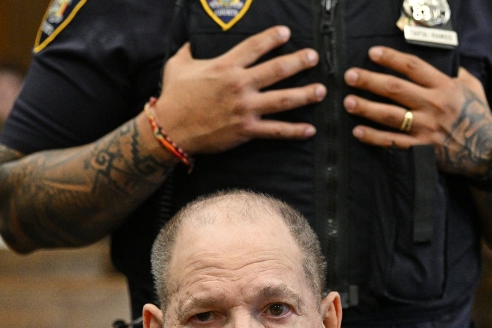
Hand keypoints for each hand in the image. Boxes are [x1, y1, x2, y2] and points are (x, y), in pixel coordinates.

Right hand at [155, 26, 326, 153]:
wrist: (170, 129)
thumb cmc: (173, 97)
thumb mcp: (177, 66)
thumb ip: (189, 50)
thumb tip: (191, 41)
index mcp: (225, 66)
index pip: (255, 46)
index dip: (272, 37)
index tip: (287, 33)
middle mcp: (239, 84)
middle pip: (277, 70)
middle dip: (299, 62)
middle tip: (314, 58)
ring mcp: (245, 108)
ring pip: (283, 100)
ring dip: (305, 95)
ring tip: (321, 91)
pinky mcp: (246, 129)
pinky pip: (275, 130)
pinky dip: (294, 131)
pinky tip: (310, 129)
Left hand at [343, 46, 491, 176]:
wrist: (487, 152)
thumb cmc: (479, 116)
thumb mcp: (472, 87)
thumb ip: (454, 73)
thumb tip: (441, 61)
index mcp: (444, 87)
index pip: (413, 67)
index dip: (391, 59)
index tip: (373, 54)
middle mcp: (433, 105)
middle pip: (395, 90)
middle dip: (370, 81)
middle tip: (350, 76)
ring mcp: (425, 128)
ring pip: (390, 116)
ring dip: (366, 108)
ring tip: (348, 102)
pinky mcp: (421, 148)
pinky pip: (392, 142)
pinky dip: (374, 137)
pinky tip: (357, 131)